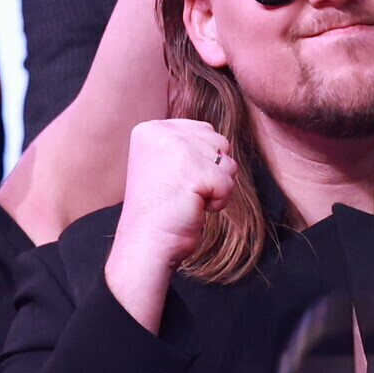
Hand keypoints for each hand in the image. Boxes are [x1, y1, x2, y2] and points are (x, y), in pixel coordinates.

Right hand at [106, 118, 237, 332]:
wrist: (145, 244)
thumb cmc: (159, 210)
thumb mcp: (165, 164)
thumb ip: (188, 144)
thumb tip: (223, 141)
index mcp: (151, 129)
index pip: (204, 131)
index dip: (202, 161)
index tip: (177, 181)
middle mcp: (161, 133)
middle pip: (219, 143)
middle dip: (212, 172)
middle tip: (184, 192)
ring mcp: (176, 150)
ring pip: (227, 162)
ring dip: (216, 186)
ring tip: (189, 199)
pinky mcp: (192, 172)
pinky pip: (228, 183)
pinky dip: (218, 201)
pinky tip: (195, 208)